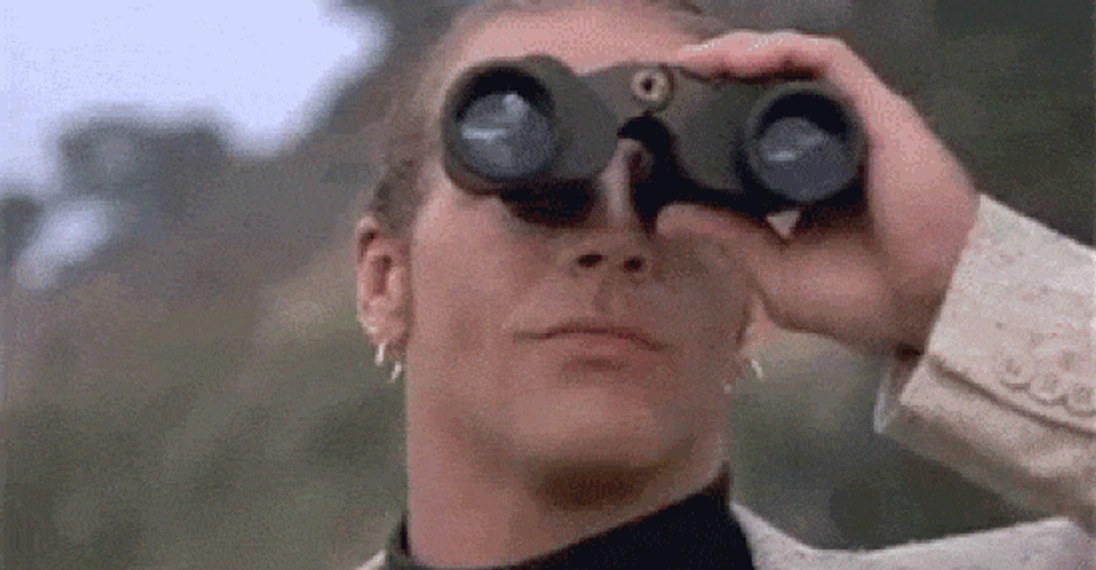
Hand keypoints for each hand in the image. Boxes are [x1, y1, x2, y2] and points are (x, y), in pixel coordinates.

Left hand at [657, 30, 979, 351]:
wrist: (931, 302)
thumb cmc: (865, 296)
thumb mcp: (775, 271)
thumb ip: (728, 237)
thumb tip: (670, 217)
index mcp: (804, 176)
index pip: (755, 125)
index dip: (713, 110)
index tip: (667, 114)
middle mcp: (829, 139)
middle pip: (772, 85)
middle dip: (721, 71)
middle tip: (676, 76)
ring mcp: (854, 121)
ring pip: (795, 63)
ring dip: (742, 51)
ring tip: (699, 59)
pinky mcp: (877, 108)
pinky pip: (828, 59)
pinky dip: (783, 49)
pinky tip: (741, 57)